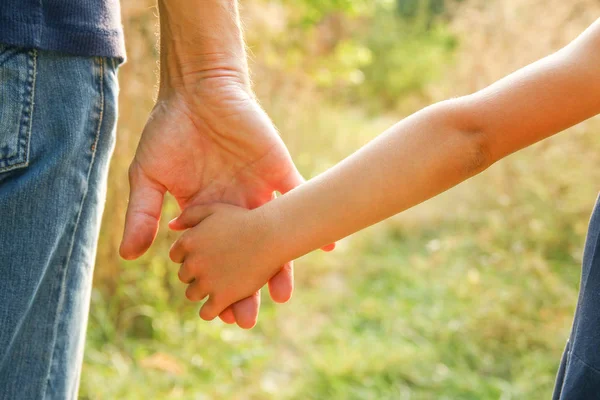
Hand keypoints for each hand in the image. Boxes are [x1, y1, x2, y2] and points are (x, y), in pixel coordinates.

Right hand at [119, 75, 319, 327]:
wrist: (198, 90)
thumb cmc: (169, 131)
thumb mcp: (149, 176)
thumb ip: (144, 214)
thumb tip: (129, 255)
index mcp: (206, 213)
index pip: (214, 258)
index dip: (216, 284)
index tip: (216, 314)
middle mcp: (236, 208)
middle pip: (246, 254)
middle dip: (247, 286)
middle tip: (249, 318)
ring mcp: (259, 192)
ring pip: (274, 233)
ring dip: (280, 264)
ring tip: (282, 294)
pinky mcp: (278, 171)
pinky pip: (300, 195)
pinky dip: (313, 216)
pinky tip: (326, 246)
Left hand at [168, 203, 281, 320]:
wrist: (270, 235)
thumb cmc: (245, 219)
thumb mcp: (214, 209)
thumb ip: (190, 214)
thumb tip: (172, 226)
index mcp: (188, 241)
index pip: (176, 256)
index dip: (190, 256)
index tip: (205, 255)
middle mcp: (193, 263)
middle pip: (184, 275)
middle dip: (197, 274)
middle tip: (215, 270)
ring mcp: (207, 282)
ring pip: (193, 294)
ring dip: (203, 291)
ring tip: (219, 286)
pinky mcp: (222, 298)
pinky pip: (206, 312)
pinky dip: (211, 311)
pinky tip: (222, 306)